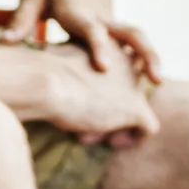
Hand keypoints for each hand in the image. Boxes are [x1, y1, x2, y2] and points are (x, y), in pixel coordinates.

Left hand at [4, 0, 163, 81]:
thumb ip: (22, 19)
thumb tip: (5, 43)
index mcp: (78, 10)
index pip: (92, 31)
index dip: (99, 48)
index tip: (106, 68)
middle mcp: (99, 16)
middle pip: (129, 33)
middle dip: (145, 54)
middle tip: (157, 79)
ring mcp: (110, 20)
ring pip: (136, 37)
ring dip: (150, 56)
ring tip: (160, 81)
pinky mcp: (114, 24)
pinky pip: (131, 42)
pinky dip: (142, 57)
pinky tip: (147, 79)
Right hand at [35, 42, 156, 144]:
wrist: (44, 80)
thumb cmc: (39, 73)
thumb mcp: (57, 66)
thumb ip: (70, 74)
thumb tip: (62, 90)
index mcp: (107, 46)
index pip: (115, 72)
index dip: (102, 90)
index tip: (81, 100)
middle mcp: (126, 62)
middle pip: (127, 92)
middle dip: (108, 110)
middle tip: (83, 123)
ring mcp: (134, 84)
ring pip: (136, 111)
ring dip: (115, 125)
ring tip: (89, 134)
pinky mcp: (136, 107)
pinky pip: (148, 128)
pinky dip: (133, 139)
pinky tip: (111, 142)